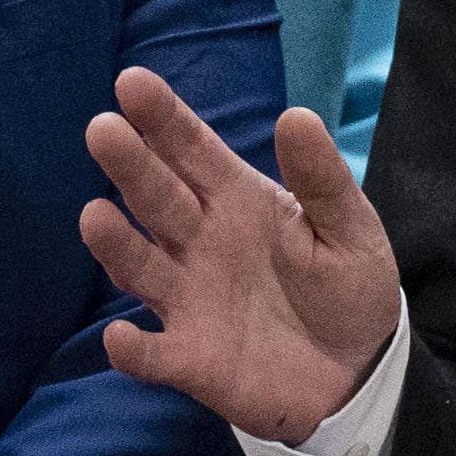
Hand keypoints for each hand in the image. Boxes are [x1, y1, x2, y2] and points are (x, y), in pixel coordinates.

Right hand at [83, 75, 403, 442]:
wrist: (359, 373)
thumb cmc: (347, 288)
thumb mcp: (349, 228)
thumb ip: (322, 179)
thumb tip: (297, 116)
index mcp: (236, 200)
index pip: (191, 150)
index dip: (162, 118)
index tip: (131, 82)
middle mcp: (200, 243)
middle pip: (157, 197)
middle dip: (130, 164)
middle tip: (102, 129)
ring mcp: (190, 300)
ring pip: (141, 267)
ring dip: (116, 245)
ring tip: (96, 217)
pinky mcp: (191, 359)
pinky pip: (154, 354)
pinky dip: (133, 349)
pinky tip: (119, 337)